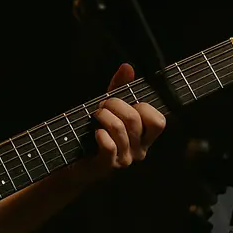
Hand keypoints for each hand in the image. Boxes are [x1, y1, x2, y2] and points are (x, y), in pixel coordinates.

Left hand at [79, 63, 165, 180]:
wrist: (74, 158)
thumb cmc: (96, 129)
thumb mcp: (109, 106)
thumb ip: (120, 87)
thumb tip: (127, 67)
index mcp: (145, 137)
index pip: (158, 120)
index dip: (143, 107)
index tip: (127, 103)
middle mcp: (139, 150)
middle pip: (134, 119)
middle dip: (114, 104)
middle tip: (102, 106)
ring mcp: (125, 159)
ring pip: (120, 129)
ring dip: (103, 116)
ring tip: (96, 116)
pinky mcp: (107, 165)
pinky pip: (109, 146)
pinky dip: (99, 134)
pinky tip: (95, 133)